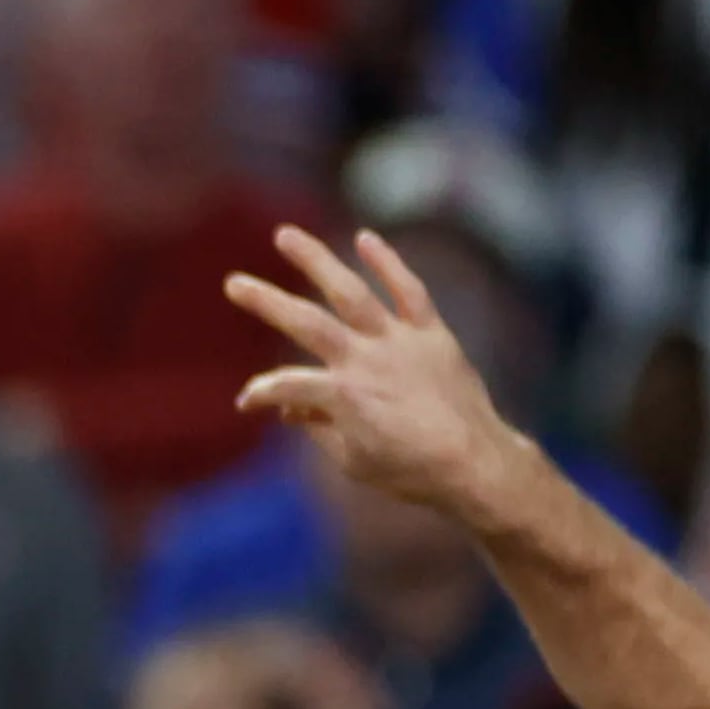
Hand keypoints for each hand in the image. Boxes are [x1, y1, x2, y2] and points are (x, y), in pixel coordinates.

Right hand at [229, 226, 546, 533]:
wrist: (476, 465)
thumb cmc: (412, 472)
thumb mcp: (353, 461)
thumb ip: (317, 428)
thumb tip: (289, 408)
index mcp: (343, 396)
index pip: (286, 386)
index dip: (261, 394)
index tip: (247, 403)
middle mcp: (366, 359)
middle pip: (307, 323)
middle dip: (267, 302)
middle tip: (233, 282)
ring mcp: (399, 341)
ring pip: (351, 292)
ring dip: (316, 261)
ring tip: (285, 236)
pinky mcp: (431, 334)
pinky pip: (409, 291)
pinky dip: (388, 263)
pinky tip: (365, 238)